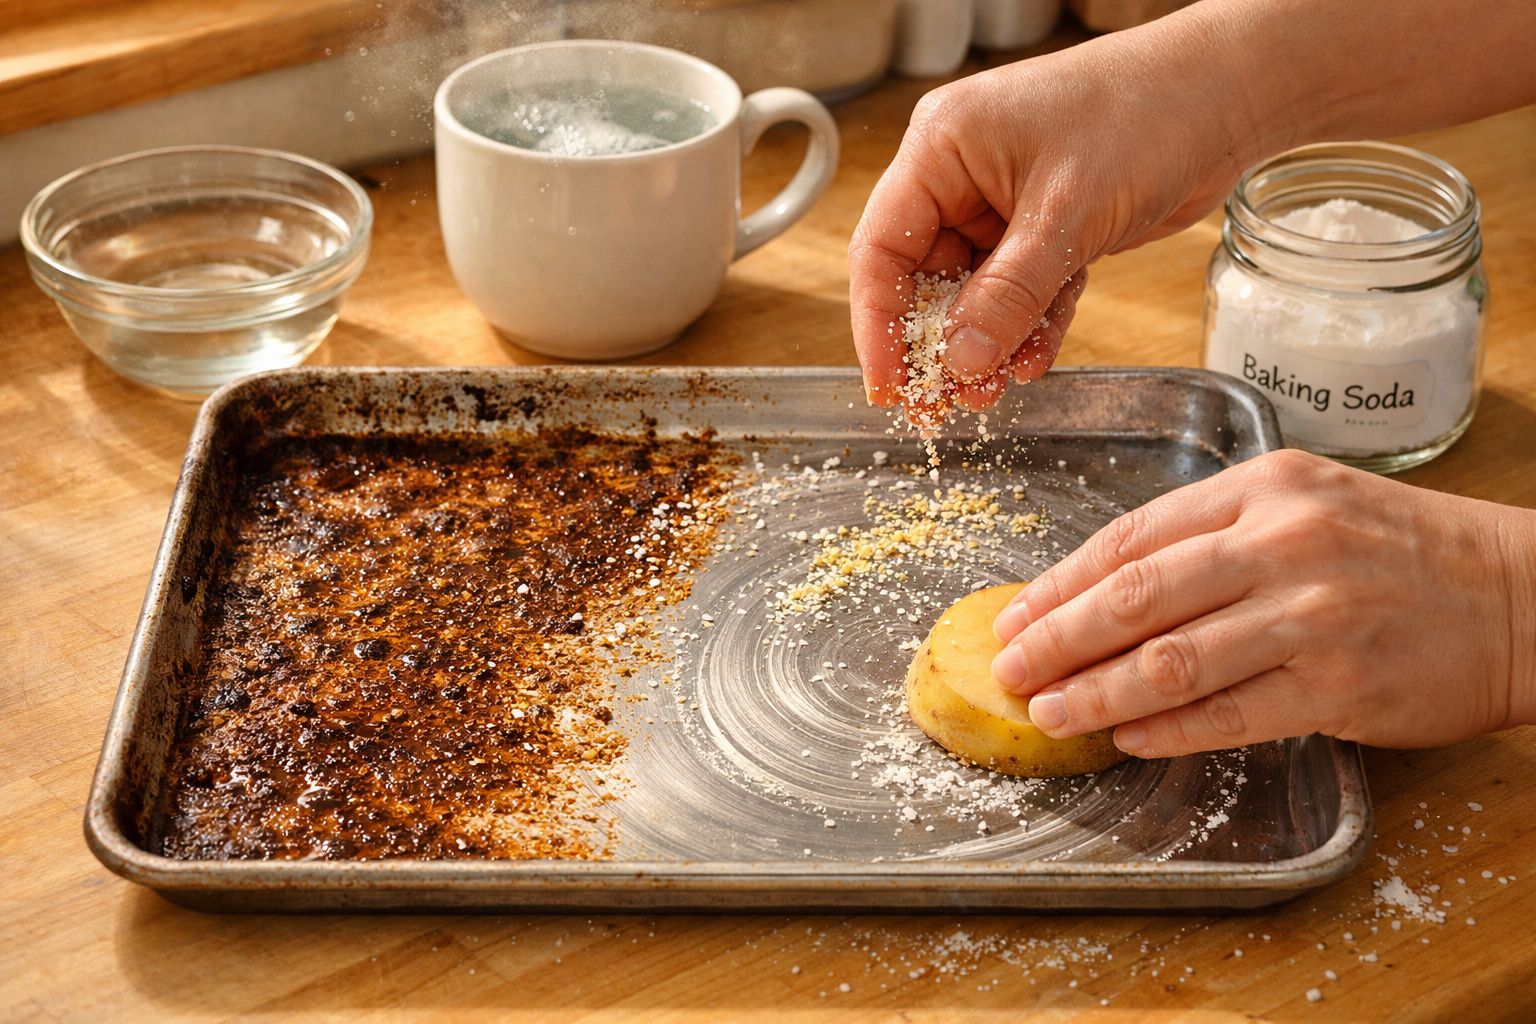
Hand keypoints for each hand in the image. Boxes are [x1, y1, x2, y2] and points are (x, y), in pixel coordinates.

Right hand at [847, 20, 1262, 415]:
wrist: (1230, 94)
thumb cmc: (1147, 111)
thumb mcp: (1066, 213)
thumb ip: (1009, 294)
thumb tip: (960, 361)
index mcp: (942, 148)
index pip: (882, 248)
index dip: (878, 325)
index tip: (890, 387)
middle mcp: (963, 176)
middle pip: (923, 278)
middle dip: (938, 344)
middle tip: (947, 402)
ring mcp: (1006, 203)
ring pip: (975, 293)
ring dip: (985, 344)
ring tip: (996, 389)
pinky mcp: (1049, 227)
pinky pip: (1022, 292)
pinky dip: (1028, 327)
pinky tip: (1033, 360)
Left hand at [990, 449, 1535, 755]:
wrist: (1517, 595)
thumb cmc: (1394, 550)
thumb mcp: (1302, 505)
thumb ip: (1208, 537)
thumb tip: (1100, 592)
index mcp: (1262, 487)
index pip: (1131, 537)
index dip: (1059, 584)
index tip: (1014, 617)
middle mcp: (1283, 542)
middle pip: (1135, 597)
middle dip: (1057, 639)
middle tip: (1009, 671)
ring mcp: (1313, 614)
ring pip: (1172, 660)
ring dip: (1096, 692)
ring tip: (1051, 712)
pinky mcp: (1340, 685)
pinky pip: (1229, 713)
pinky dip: (1167, 728)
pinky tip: (1126, 735)